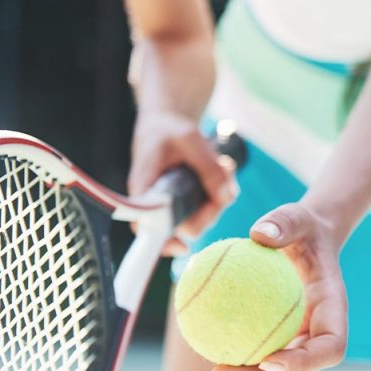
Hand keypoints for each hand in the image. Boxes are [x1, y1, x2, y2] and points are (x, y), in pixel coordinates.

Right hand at [127, 112, 237, 254]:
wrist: (167, 123)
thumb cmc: (169, 130)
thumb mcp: (191, 139)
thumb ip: (208, 168)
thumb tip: (226, 199)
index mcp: (145, 189)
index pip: (145, 227)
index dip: (162, 242)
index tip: (182, 247)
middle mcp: (159, 204)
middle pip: (188, 226)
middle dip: (212, 206)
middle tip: (224, 171)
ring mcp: (176, 205)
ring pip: (204, 217)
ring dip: (220, 195)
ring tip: (223, 164)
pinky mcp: (191, 202)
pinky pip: (212, 206)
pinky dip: (223, 189)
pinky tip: (223, 167)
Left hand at [208, 202, 348, 370]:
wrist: (305, 240)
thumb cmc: (303, 228)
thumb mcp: (297, 216)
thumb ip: (283, 222)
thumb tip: (258, 233)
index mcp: (333, 311)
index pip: (330, 348)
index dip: (304, 363)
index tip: (269, 361)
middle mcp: (318, 333)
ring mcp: (299, 340)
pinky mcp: (280, 339)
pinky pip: (259, 353)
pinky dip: (237, 356)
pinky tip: (205, 348)